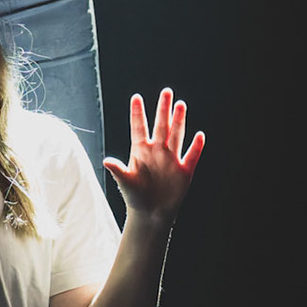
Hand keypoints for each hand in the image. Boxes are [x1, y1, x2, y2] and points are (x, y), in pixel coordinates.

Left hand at [104, 89, 204, 224]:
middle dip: (163, 109)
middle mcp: (157, 151)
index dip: (138, 113)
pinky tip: (199, 135)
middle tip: (166, 91)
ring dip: (179, 121)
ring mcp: (171, 160)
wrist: (151, 215)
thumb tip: (107, 161)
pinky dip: (196, 147)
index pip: (139, 127)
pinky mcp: (184, 171)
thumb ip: (118, 170)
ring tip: (180, 105)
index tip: (136, 97)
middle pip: (161, 126)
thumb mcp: (125, 182)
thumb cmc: (135, 198)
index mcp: (140, 151)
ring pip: (176, 136)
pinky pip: (191, 156)